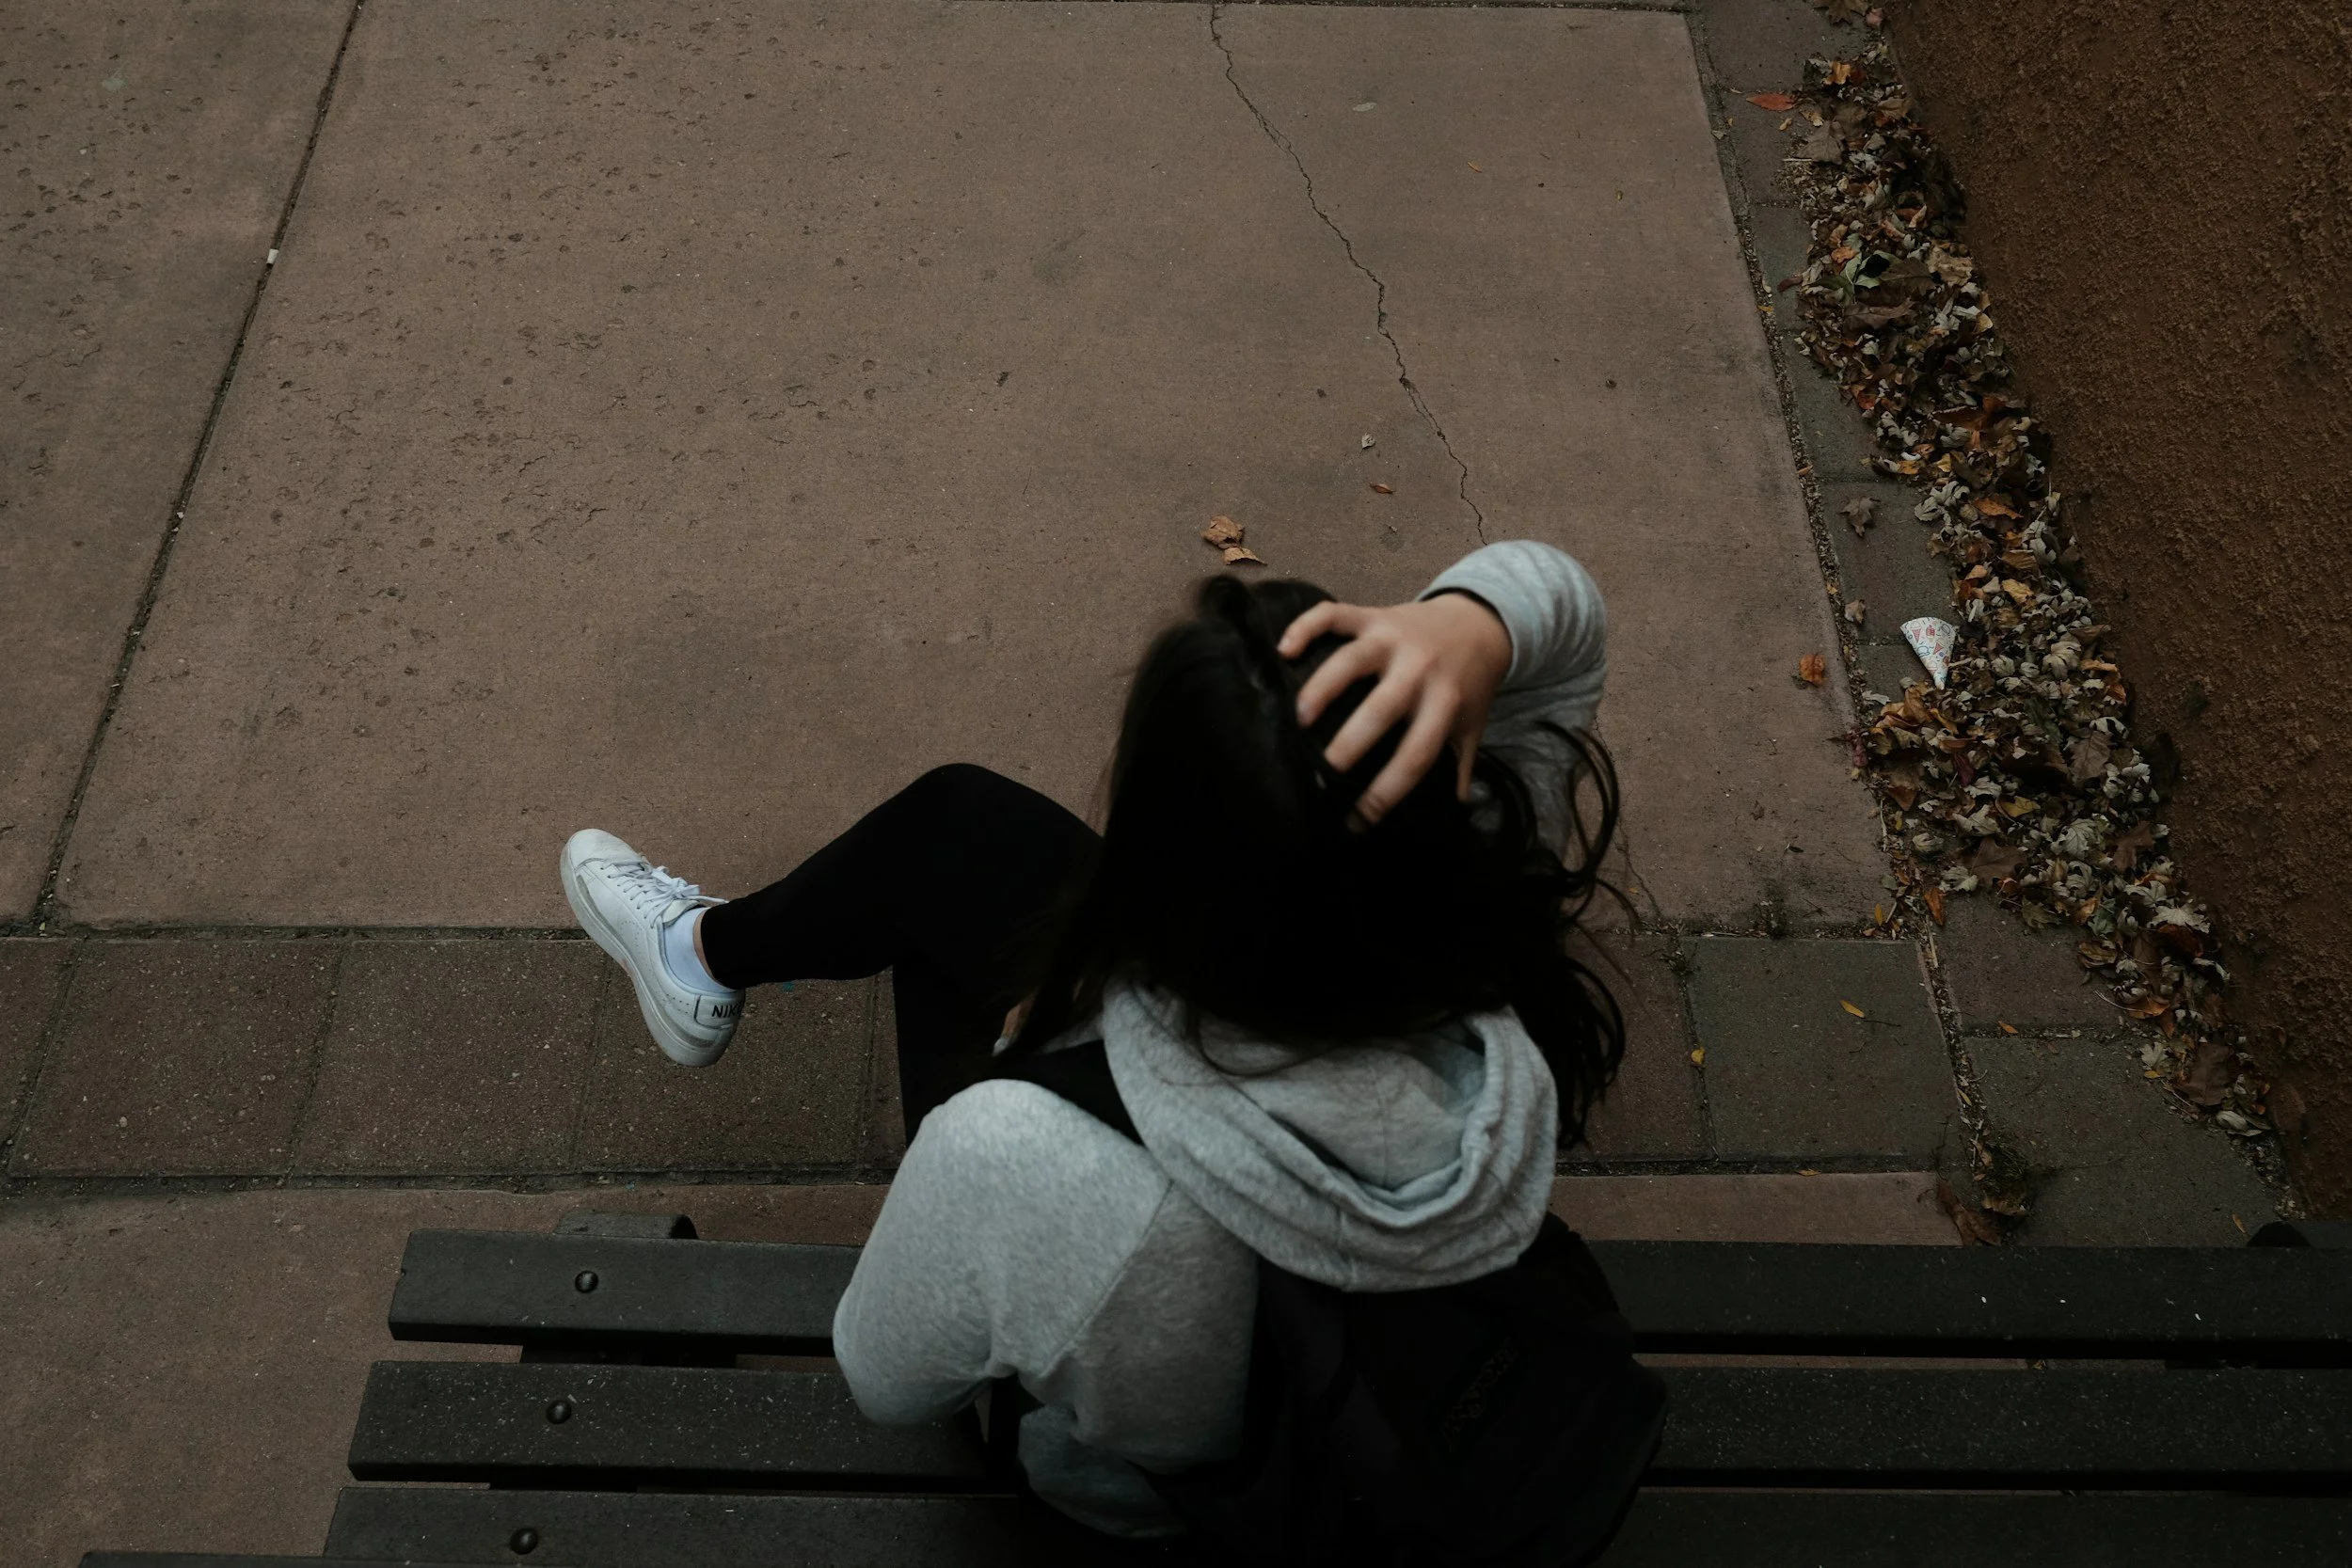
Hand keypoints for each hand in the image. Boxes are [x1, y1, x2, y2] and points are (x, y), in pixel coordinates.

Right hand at [1279, 592, 1512, 825]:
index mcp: (1445, 702)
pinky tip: (1284, 650)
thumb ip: (1459, 765)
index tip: (1358, 819)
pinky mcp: (1372, 615)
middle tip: (1322, 776)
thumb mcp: (1470, 725)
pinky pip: (1333, 615)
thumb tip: (1451, 810)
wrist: (1478, 621)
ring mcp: (1392, 638)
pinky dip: (1305, 626)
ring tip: (1299, 720)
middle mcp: (1419, 669)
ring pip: (1351, 660)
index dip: (1387, 791)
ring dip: (1322, 689)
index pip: (1416, 754)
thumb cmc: (1467, 682)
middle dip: (1349, 745)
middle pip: (1381, 708)